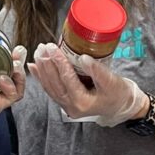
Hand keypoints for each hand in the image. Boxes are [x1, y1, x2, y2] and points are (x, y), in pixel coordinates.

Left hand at [0, 43, 26, 154]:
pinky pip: (14, 95)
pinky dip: (12, 85)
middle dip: (18, 61)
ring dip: (19, 72)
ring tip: (14, 64)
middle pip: (12, 73)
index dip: (5, 56)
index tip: (5, 46)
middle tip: (16, 52)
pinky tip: (3, 79)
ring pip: (17, 83)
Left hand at [31, 43, 146, 126]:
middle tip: (42, 48)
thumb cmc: (118, 94)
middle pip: (54, 83)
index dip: (59, 62)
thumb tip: (82, 58)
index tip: (52, 48)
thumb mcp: (112, 82)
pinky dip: (41, 78)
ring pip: (50, 87)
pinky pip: (50, 89)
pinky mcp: (65, 102)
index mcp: (82, 102)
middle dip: (46, 64)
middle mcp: (71, 107)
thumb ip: (97, 70)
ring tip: (38, 53)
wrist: (120, 105)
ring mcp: (67, 106)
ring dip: (42, 69)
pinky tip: (34, 67)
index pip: (67, 79)